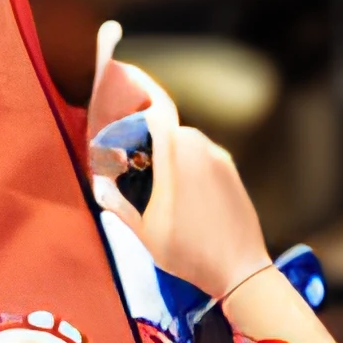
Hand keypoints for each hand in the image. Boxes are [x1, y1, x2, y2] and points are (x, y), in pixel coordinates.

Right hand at [87, 29, 267, 308]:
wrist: (241, 271)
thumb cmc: (190, 252)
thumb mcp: (144, 232)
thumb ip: (118, 203)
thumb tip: (100, 186)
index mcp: (176, 154)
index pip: (155, 107)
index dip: (138, 85)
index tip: (120, 71)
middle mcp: (201, 147)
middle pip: (165, 127)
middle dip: (143, 137)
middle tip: (124, 159)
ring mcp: (220, 158)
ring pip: (183, 143)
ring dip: (165, 154)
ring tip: (150, 186)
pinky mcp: (231, 171)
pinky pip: (201, 158)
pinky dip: (184, 165)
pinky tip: (177, 196)